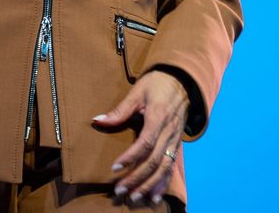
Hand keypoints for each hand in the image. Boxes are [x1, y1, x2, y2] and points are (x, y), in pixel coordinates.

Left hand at [92, 70, 188, 205]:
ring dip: (149, 185)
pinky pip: (171, 167)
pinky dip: (163, 183)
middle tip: (120, 190)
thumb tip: (97, 120)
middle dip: (137, 178)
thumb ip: (119, 110)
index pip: (145, 143)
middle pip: (154, 161)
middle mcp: (169, 132)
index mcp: (158, 118)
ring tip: (134, 197)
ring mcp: (174, 140)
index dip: (130, 157)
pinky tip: (154, 196)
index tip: (115, 167)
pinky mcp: (176, 144)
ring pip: (164, 168)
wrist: (182, 82)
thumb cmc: (157, 85)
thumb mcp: (137, 92)